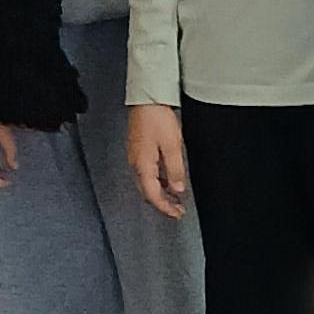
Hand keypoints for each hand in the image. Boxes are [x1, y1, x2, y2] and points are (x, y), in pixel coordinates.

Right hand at [127, 100, 187, 219]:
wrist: (147, 99)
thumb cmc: (157, 118)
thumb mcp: (172, 146)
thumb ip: (174, 170)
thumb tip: (177, 189)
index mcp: (142, 165)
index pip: (153, 195)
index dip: (165, 208)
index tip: (176, 214)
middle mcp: (136, 163)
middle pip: (147, 192)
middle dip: (162, 204)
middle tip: (178, 210)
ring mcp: (135, 157)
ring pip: (147, 183)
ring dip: (161, 193)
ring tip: (176, 198)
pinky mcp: (138, 150)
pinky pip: (147, 173)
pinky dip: (158, 181)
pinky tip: (168, 180)